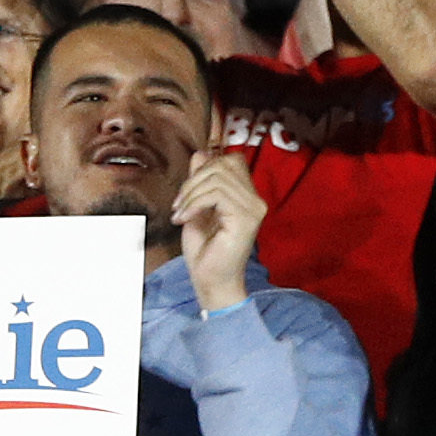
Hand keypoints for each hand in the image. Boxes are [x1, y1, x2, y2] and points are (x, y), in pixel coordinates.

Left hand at [172, 150, 264, 310]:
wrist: (210, 281)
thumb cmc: (205, 250)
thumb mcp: (197, 207)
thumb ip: (201, 181)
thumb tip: (201, 154)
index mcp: (247, 196)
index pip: (231, 161)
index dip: (205, 168)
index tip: (186, 193)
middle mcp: (256, 200)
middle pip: (223, 165)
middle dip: (193, 180)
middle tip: (179, 204)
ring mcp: (254, 209)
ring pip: (217, 178)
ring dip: (190, 193)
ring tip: (180, 213)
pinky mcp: (246, 218)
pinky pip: (217, 194)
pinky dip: (194, 203)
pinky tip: (184, 219)